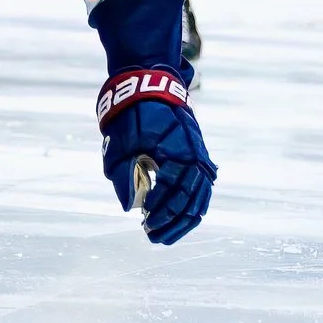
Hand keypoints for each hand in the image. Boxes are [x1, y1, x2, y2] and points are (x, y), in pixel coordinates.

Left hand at [98, 69, 216, 244]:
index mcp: (178, 153)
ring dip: (182, 220)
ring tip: (164, 235)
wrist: (150, 86)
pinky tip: (180, 219)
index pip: (174, 193)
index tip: (144, 221)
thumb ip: (124, 176)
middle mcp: (195, 157)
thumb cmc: (131, 115)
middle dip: (172, 223)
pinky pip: (201, 189)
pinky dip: (192, 206)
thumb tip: (130, 207)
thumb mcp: (121, 144)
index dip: (160, 212)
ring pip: (199, 199)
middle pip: (190, 202)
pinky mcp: (198, 157)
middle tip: (152, 236)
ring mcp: (200, 157)